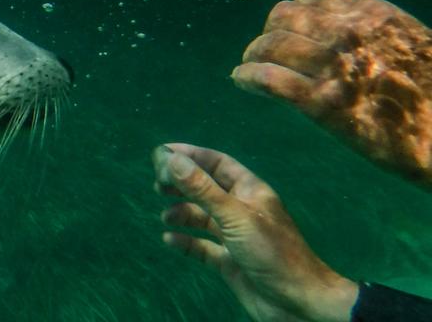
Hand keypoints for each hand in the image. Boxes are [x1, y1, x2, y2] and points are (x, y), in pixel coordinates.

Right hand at [152, 144, 357, 321]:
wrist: (298, 303)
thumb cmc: (273, 253)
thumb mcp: (235, 217)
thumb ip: (202, 189)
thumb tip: (170, 158)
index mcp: (250, 192)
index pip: (217, 163)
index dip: (190, 155)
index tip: (162, 153)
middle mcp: (242, 210)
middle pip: (206, 188)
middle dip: (181, 184)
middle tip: (157, 185)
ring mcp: (235, 236)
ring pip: (202, 217)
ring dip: (182, 213)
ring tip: (165, 216)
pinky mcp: (230, 261)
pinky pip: (202, 247)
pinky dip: (185, 242)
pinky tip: (170, 240)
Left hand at [232, 0, 431, 184]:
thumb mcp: (412, 43)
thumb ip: (374, 32)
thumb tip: (338, 29)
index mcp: (374, 15)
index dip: (297, 11)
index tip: (290, 27)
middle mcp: (349, 34)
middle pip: (284, 17)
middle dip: (270, 32)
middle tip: (264, 51)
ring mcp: (334, 67)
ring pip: (270, 45)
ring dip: (253, 55)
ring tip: (249, 65)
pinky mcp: (323, 104)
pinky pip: (269, 79)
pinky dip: (248, 77)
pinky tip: (243, 81)